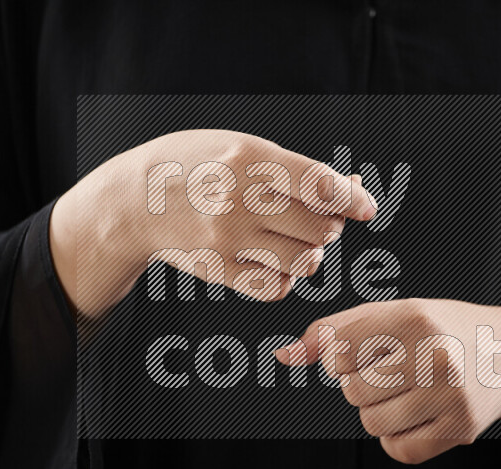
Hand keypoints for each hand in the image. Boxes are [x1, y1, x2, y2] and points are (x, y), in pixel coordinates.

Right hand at [49, 130, 377, 315]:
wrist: (135, 200)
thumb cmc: (198, 166)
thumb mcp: (243, 148)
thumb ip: (295, 170)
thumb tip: (352, 188)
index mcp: (250, 158)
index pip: (320, 185)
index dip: (353, 199)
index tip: (365, 207)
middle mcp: (239, 199)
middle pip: (320, 228)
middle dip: (330, 226)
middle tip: (318, 219)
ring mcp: (227, 238)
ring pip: (305, 261)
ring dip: (311, 253)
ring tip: (295, 240)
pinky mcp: (219, 270)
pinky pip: (277, 288)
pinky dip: (286, 278)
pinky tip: (274, 261)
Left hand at [277, 298, 500, 463]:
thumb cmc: (435, 329)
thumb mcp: (389, 314)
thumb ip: (333, 331)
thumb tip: (284, 355)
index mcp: (413, 317)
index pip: (339, 352)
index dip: (341, 357)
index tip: (363, 352)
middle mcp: (435, 355)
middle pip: (353, 391)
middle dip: (361, 384)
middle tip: (391, 371)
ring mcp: (451, 395)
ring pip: (372, 423)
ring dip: (377, 412)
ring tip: (405, 391)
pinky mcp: (460, 428)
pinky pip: (398, 450)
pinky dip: (397, 438)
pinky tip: (416, 414)